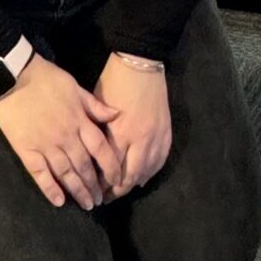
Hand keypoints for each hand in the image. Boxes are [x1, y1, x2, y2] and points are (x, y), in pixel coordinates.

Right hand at [0, 55, 121, 209]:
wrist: (12, 76)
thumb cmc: (45, 78)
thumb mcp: (75, 86)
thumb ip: (94, 105)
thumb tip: (117, 115)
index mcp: (79, 120)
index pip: (100, 148)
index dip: (110, 166)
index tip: (117, 180)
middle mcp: (65, 136)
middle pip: (84, 166)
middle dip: (94, 185)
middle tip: (100, 200)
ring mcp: (45, 145)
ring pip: (65, 173)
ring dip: (77, 190)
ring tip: (86, 204)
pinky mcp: (26, 150)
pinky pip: (40, 174)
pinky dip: (49, 188)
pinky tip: (58, 202)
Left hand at [94, 54, 171, 198]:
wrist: (141, 62)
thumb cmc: (113, 81)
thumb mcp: (98, 108)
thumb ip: (98, 134)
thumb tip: (92, 157)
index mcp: (121, 133)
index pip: (111, 169)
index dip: (102, 183)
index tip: (93, 190)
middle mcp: (141, 140)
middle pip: (130, 177)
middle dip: (117, 191)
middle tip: (105, 197)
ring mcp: (157, 136)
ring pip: (147, 171)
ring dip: (134, 184)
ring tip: (122, 190)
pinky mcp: (167, 132)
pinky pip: (160, 161)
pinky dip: (151, 172)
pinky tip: (143, 177)